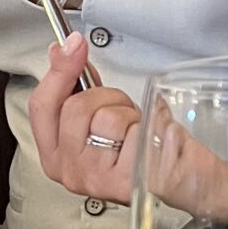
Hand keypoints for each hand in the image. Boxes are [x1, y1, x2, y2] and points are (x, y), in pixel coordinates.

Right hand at [26, 35, 142, 206]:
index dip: (58, 71)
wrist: (186, 176)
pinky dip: (151, 128)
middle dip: (107, 97)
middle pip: (76, 108)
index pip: (42, 107)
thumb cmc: (145, 147)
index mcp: (56, 156)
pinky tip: (153, 143)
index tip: (73, 45)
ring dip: (131, 114)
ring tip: (139, 131)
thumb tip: (64, 50)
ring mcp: (95, 180)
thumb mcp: (105, 114)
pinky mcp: (123, 183)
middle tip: (124, 111)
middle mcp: (70, 172)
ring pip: (106, 119)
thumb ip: (79, 86)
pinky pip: (134, 133)